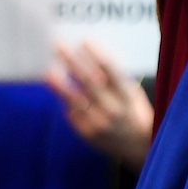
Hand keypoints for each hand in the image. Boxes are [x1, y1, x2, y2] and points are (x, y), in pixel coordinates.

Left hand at [48, 40, 154, 168]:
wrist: (139, 148)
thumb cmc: (134, 113)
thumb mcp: (133, 94)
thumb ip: (114, 80)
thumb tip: (91, 58)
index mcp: (128, 96)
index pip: (111, 71)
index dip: (97, 55)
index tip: (85, 40)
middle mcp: (113, 109)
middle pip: (89, 82)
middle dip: (73, 62)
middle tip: (59, 47)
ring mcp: (99, 123)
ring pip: (75, 99)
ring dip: (60, 85)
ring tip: (49, 72)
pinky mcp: (87, 133)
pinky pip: (72, 112)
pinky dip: (67, 101)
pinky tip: (62, 91)